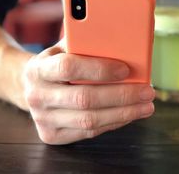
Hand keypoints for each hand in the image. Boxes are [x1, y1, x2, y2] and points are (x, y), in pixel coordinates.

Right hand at [22, 40, 154, 144]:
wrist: (30, 87)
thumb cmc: (57, 62)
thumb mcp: (64, 48)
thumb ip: (86, 45)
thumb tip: (124, 43)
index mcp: (38, 68)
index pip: (69, 68)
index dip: (99, 69)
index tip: (126, 69)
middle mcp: (37, 95)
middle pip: (84, 98)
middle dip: (122, 95)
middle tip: (147, 91)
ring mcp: (43, 119)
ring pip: (89, 120)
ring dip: (124, 113)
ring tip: (146, 105)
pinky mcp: (52, 135)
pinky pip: (89, 132)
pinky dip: (114, 123)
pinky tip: (130, 114)